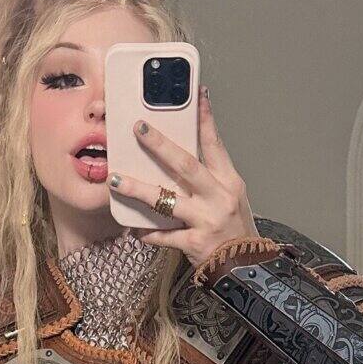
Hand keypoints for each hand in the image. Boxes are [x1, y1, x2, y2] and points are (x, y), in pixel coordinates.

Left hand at [107, 88, 257, 266]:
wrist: (247, 268)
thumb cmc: (235, 229)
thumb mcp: (230, 197)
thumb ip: (209, 178)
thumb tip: (179, 156)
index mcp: (229, 182)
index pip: (215, 145)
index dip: (205, 119)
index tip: (196, 95)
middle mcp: (219, 197)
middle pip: (186, 165)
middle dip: (160, 145)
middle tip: (139, 128)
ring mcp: (206, 220)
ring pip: (167, 199)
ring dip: (138, 189)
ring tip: (115, 180)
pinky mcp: (195, 243)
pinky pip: (164, 235)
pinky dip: (148, 233)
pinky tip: (134, 230)